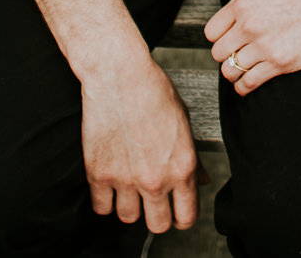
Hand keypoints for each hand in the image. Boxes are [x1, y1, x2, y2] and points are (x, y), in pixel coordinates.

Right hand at [79, 57, 198, 231]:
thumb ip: (192, 159)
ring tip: (130, 188)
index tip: (176, 211)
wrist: (119, 75)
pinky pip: (101, 207)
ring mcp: (125, 180)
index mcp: (182, 168)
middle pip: (157, 225)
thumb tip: (201, 180)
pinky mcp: (98, 174)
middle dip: (156, 216)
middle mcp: (155, 179)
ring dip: (129, 206)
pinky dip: (105, 200)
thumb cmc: (153, 91)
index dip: (182, 216)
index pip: (186, 216)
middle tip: (152, 202)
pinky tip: (111, 185)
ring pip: (127, 218)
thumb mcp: (184, 123)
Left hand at [206, 0, 300, 95]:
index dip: (219, 38)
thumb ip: (245, 5)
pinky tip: (248, 85)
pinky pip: (248, 83)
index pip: (211, 32)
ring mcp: (264, 46)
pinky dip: (244, 87)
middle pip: (219, 53)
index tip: (228, 41)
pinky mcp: (280, 63)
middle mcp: (248, 25)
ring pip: (230, 70)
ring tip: (242, 71)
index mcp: (242, 3)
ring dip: (234, 73)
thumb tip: (232, 22)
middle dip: (227, 55)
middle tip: (238, 56)